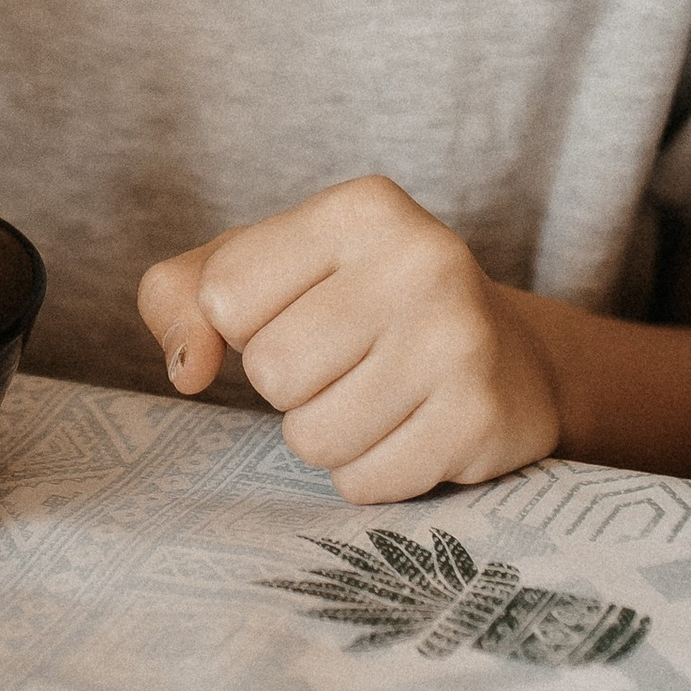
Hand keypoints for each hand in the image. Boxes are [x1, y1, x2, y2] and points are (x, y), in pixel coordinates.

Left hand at [137, 178, 561, 503]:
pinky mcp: (480, 419)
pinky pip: (365, 482)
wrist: (510, 358)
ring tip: (376, 398)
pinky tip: (411, 431)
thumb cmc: (357, 306)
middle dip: (288, 387)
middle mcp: (422, 260)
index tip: (300, 312)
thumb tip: (185, 368)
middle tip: (343, 365)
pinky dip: (371, 473)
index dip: (245, 323)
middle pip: (271, 370)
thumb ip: (181, 295)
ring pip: (313, 438)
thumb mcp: (265, 268)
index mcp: (362, 207)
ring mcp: (459, 341)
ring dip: (327, 436)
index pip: (226, 295)